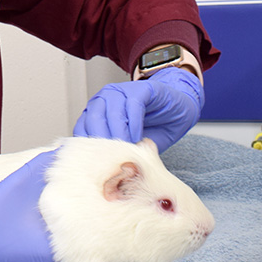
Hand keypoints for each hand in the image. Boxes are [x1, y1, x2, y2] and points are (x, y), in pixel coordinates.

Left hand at [73, 66, 203, 151]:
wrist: (179, 111)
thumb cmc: (152, 128)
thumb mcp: (130, 145)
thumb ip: (116, 152)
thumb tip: (103, 172)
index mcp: (96, 112)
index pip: (83, 128)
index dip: (88, 146)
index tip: (95, 164)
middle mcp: (105, 99)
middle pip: (94, 119)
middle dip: (102, 140)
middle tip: (112, 158)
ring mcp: (122, 91)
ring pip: (112, 111)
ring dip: (118, 133)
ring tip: (127, 149)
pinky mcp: (141, 89)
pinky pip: (132, 104)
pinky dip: (134, 123)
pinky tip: (138, 137)